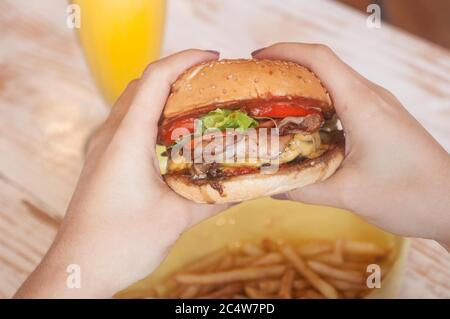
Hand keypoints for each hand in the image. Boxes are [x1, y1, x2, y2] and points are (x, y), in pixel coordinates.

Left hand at [15, 49, 226, 297]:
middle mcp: (110, 135)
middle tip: (213, 81)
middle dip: (178, 74)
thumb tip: (249, 187)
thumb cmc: (120, 243)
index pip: (155, 79)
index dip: (185, 60)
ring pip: (134, 103)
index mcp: (127, 139)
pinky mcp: (103, 160)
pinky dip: (154, 117)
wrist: (79, 268)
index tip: (214, 58)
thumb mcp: (176, 218)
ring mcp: (103, 146)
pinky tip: (176, 137)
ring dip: (164, 95)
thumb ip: (214, 198)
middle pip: (144, 84)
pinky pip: (129, 124)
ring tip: (198, 103)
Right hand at [253, 43, 449, 248]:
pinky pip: (345, 99)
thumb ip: (304, 189)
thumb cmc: (410, 195)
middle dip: (287, 67)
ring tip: (274, 104)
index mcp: (362, 105)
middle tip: (258, 85)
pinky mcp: (382, 118)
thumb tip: (270, 187)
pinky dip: (319, 104)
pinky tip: (305, 125)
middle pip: (324, 65)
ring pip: (335, 82)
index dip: (285, 51)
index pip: (319, 59)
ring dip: (304, 86)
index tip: (257, 59)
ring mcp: (379, 106)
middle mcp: (371, 97)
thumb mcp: (349, 194)